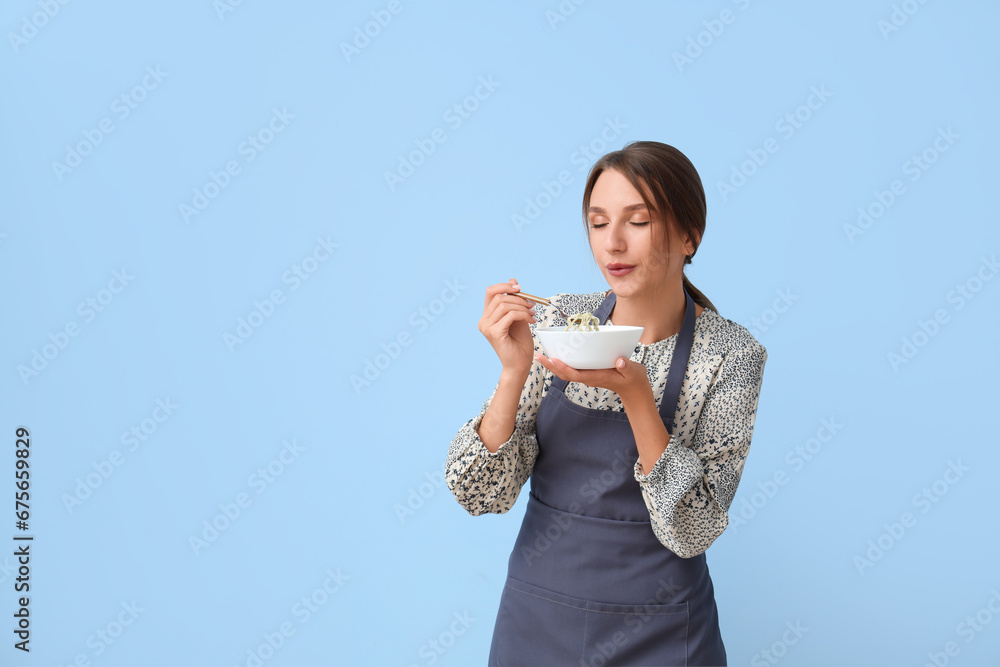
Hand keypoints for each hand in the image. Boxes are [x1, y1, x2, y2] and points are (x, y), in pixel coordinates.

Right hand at [478, 278, 535, 375]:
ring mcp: (487, 327)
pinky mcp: (494, 333)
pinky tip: (531, 321)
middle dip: (518, 298)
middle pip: (498, 297)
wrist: (520, 364)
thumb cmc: (519, 343)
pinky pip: (510, 315)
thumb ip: (514, 301)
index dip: (504, 286)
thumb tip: (513, 281)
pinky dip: (523, 315)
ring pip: (505, 305)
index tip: (520, 289)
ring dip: (523, 307)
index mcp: (487, 316)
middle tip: (532, 305)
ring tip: (532, 314)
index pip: (490, 292)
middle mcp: (484, 321)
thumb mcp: (519, 317)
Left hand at [533, 353, 652, 406]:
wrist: (633, 390)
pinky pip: (572, 370)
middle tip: (539, 356)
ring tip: (541, 355)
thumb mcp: (633, 372)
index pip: (577, 374)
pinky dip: (562, 364)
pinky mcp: (589, 373)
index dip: (564, 368)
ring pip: (567, 373)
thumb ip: (627, 367)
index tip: (554, 360)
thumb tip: (620, 361)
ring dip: (554, 365)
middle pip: (566, 374)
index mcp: (598, 377)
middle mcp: (590, 377)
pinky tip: (555, 355)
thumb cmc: (633, 380)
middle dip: (552, 366)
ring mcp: (588, 376)